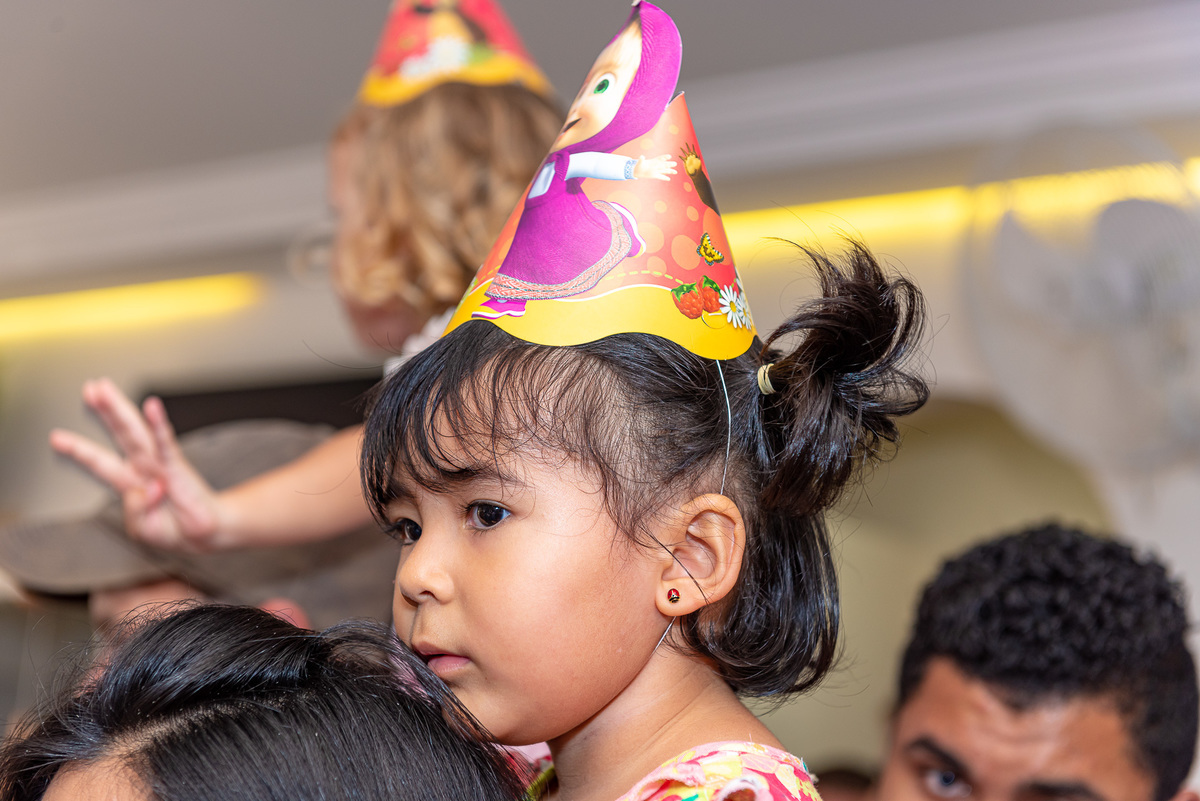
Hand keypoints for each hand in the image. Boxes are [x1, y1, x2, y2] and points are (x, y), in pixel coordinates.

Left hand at [49, 379, 222, 551]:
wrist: (206, 534)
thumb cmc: (175, 530)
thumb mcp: (144, 529)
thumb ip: (135, 511)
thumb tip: (142, 491)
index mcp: (130, 483)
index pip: (101, 462)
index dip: (79, 450)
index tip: (57, 438)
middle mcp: (143, 468)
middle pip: (120, 434)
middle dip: (104, 411)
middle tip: (90, 389)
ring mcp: (160, 465)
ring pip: (135, 433)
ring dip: (119, 410)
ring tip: (105, 390)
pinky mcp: (178, 468)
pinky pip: (166, 444)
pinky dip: (158, 426)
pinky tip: (152, 407)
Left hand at [632, 154, 676, 180]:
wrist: (639, 170)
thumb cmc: (639, 165)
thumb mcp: (640, 162)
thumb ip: (641, 159)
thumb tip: (642, 156)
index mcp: (654, 161)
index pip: (660, 158)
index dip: (664, 157)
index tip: (669, 156)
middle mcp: (656, 165)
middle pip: (664, 164)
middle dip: (669, 164)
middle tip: (675, 163)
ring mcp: (656, 170)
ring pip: (664, 170)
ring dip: (670, 171)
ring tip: (675, 172)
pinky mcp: (655, 175)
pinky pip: (661, 176)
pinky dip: (664, 178)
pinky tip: (669, 179)